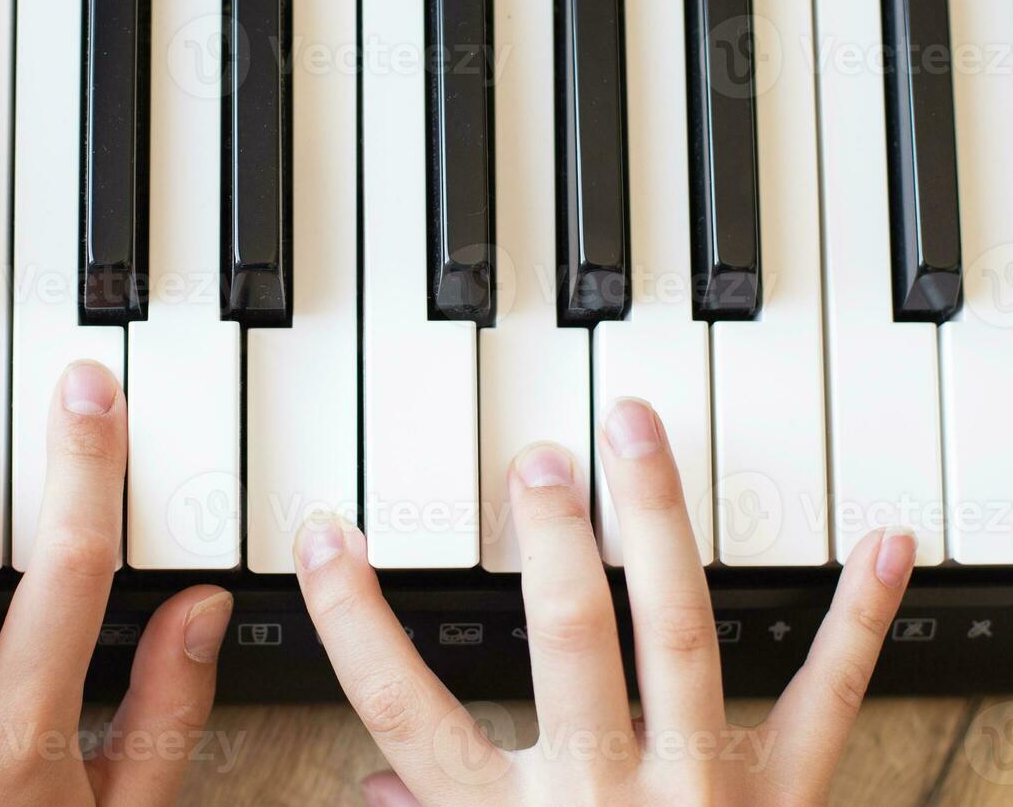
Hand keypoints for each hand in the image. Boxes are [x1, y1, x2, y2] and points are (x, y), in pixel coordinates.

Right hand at [295, 397, 913, 805]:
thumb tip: (376, 786)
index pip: (405, 710)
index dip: (354, 621)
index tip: (325, 536)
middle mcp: (600, 797)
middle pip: (568, 643)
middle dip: (552, 540)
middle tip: (539, 459)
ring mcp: (699, 792)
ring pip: (677, 633)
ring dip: (657, 523)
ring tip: (636, 435)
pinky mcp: (784, 801)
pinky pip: (823, 700)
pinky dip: (857, 618)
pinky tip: (879, 543)